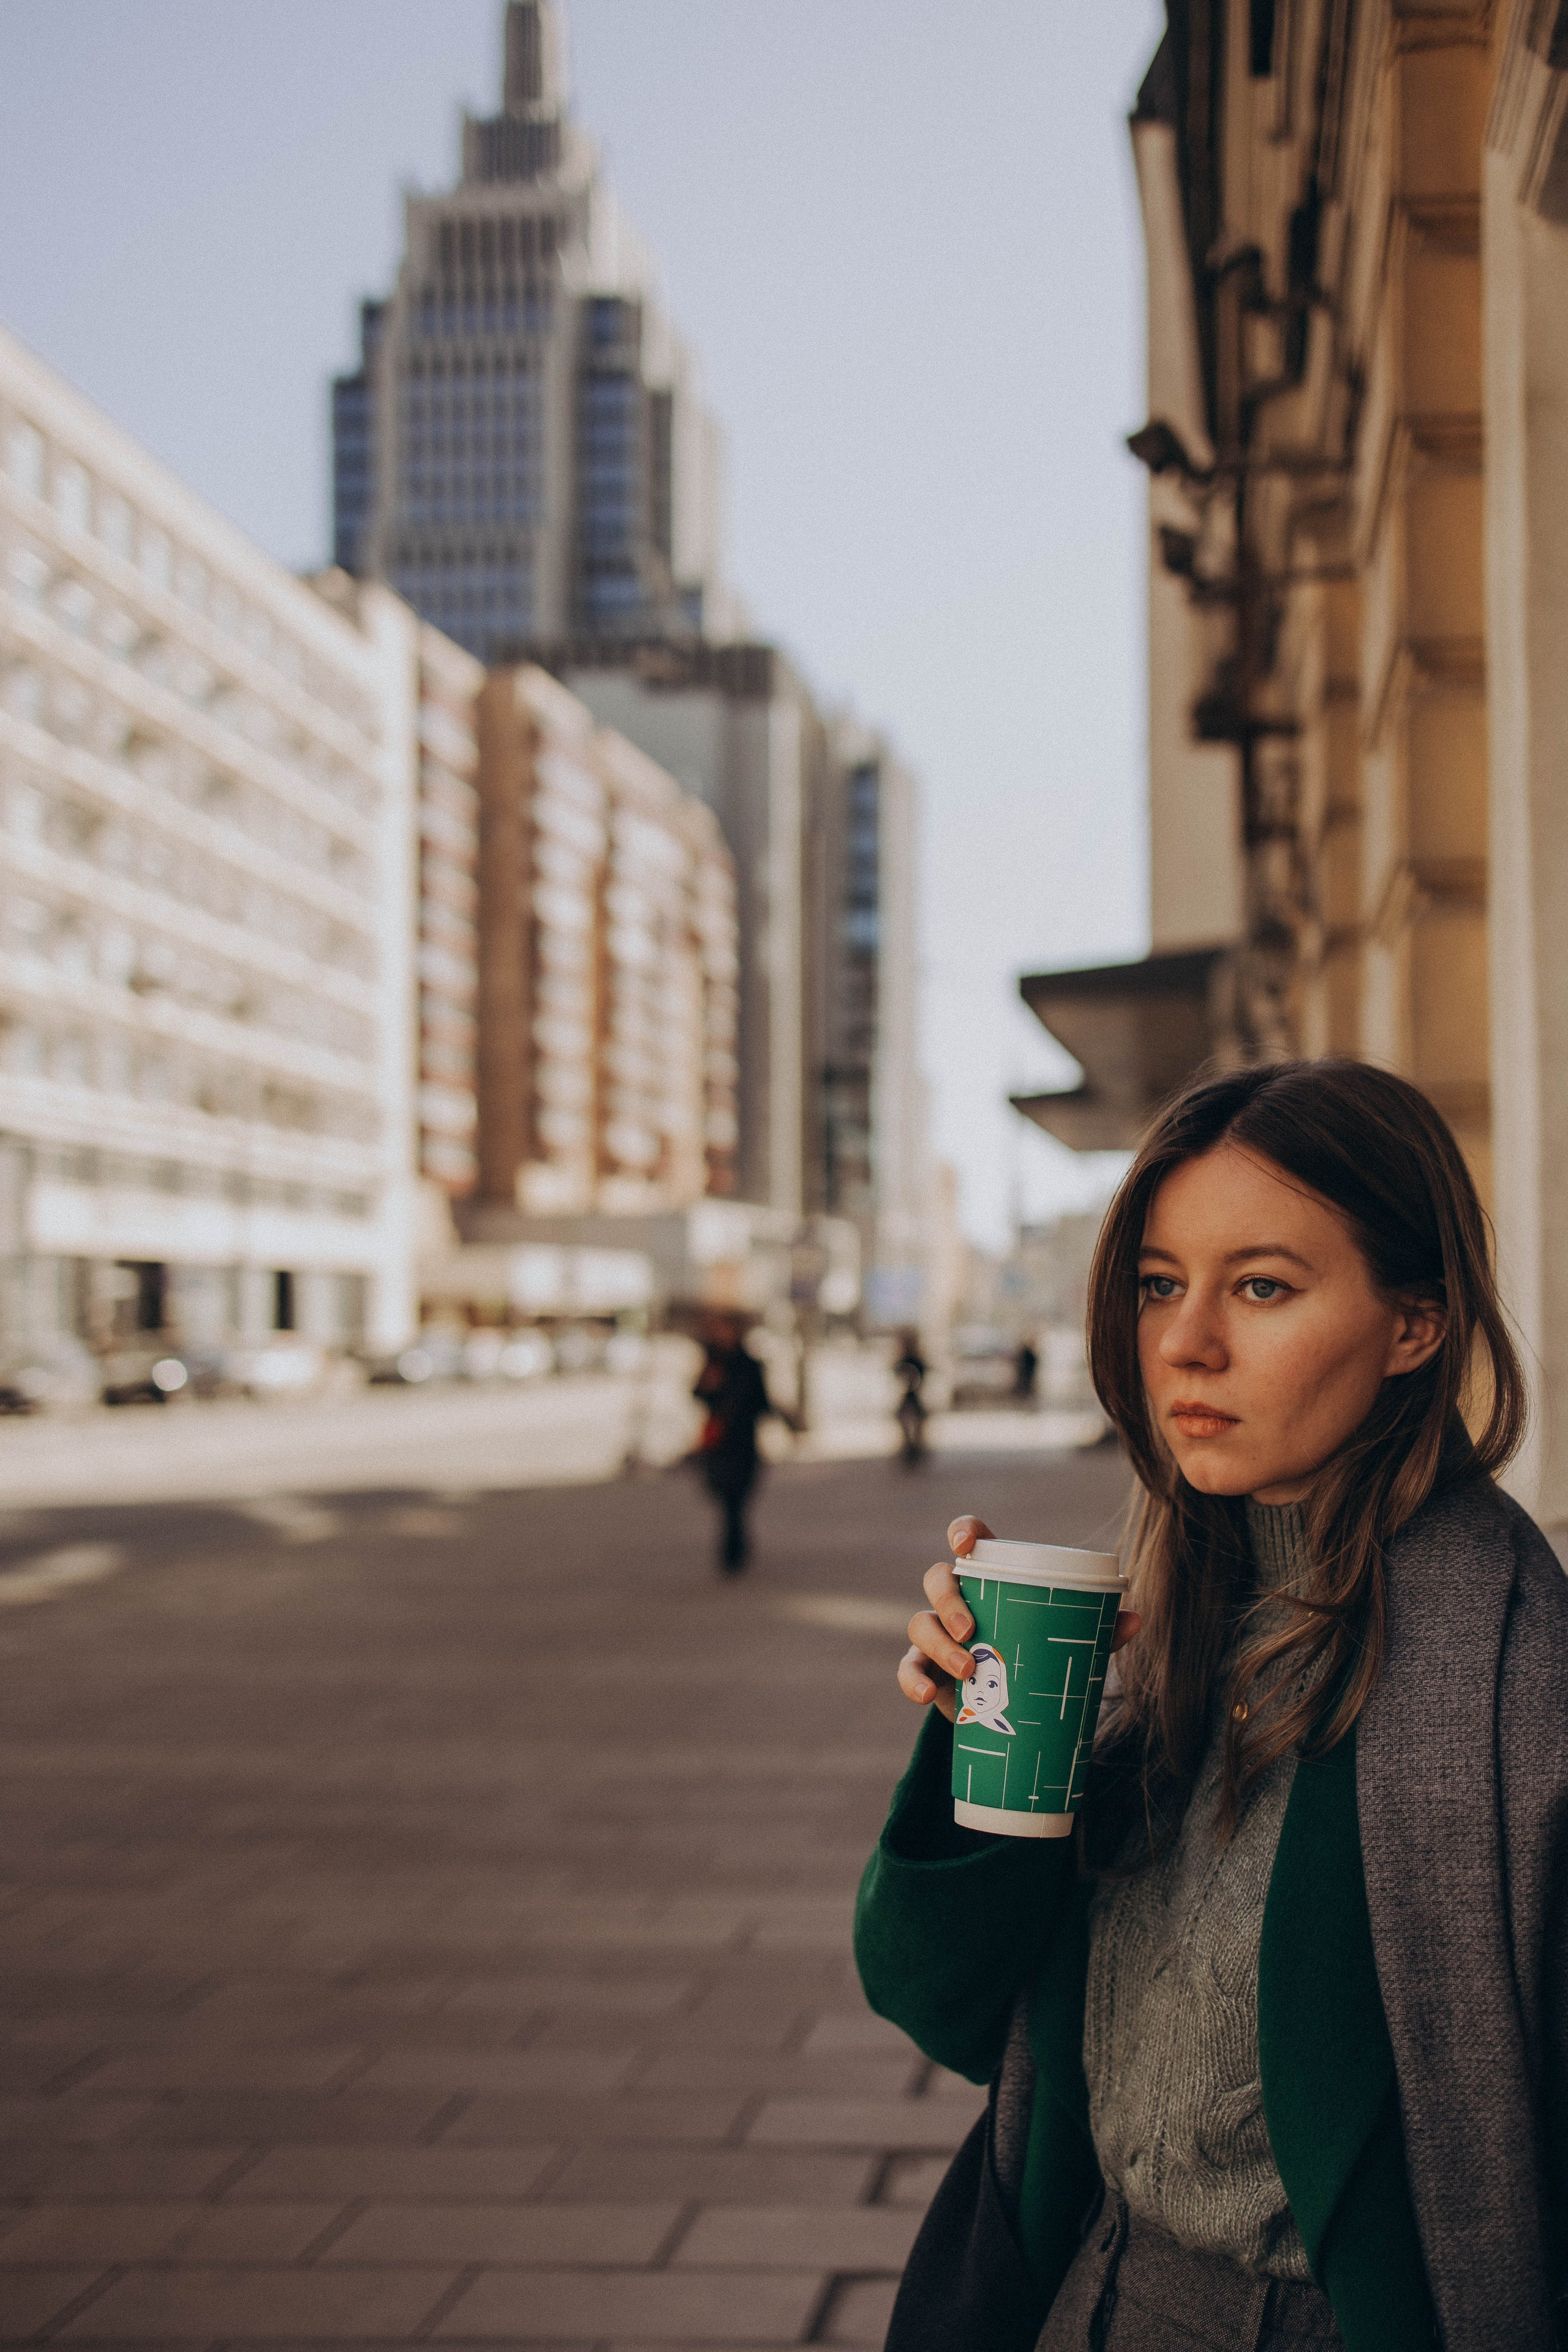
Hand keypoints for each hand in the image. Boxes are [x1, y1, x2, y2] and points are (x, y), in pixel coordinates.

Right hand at [896, 1513, 1141, 1720]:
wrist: (1014, 1709)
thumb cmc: (1039, 1656)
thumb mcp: (1066, 1641)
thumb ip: (1096, 1629)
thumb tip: (1135, 1618)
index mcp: (989, 1579)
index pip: (967, 1539)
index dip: (961, 1531)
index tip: (965, 1543)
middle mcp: (956, 1601)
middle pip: (937, 1580)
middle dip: (947, 1601)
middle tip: (971, 1630)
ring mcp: (937, 1636)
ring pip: (919, 1624)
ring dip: (938, 1645)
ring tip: (968, 1671)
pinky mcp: (929, 1672)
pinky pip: (907, 1669)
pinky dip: (912, 1680)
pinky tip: (926, 1696)